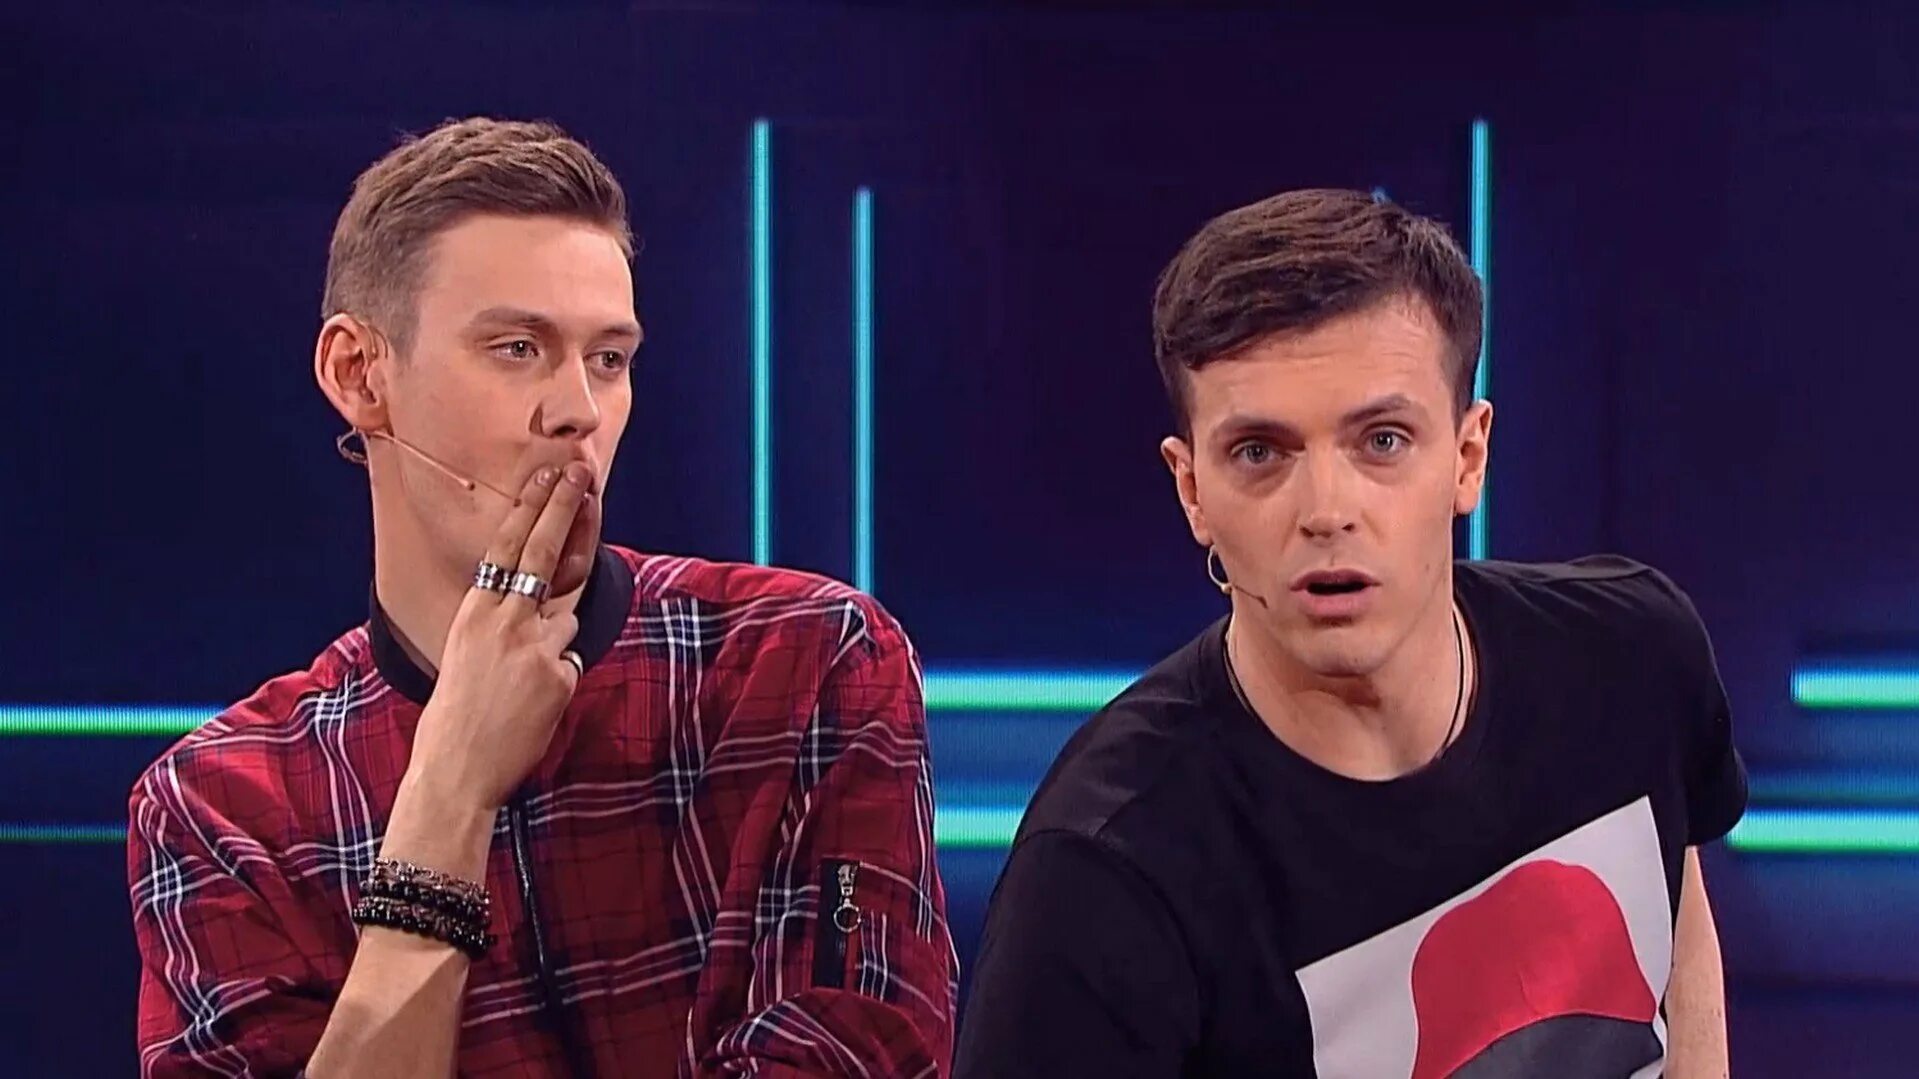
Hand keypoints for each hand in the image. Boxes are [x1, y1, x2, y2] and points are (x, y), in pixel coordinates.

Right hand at [406, 460, 595, 813]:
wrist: (457, 770)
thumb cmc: (454, 718)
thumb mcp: (463, 655)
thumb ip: (500, 625)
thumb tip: (537, 612)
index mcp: (474, 614)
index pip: (506, 548)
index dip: (530, 508)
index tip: (547, 475)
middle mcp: (505, 622)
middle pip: (543, 552)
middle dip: (563, 508)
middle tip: (582, 475)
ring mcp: (537, 648)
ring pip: (566, 622)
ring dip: (553, 643)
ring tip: (517, 684)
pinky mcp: (561, 677)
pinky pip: (570, 666)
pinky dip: (556, 682)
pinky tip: (530, 709)